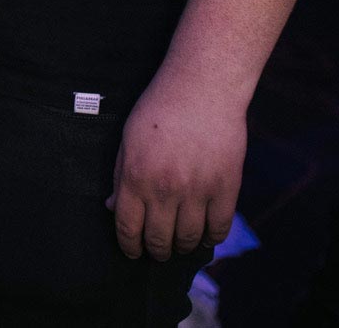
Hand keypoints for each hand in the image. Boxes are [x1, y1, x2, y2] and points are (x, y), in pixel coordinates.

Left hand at [108, 76, 243, 260]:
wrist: (202, 87)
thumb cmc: (159, 109)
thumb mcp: (128, 139)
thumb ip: (119, 176)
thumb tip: (112, 208)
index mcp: (135, 176)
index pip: (128, 227)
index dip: (129, 245)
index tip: (132, 251)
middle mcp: (164, 189)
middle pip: (159, 240)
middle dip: (155, 251)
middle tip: (157, 250)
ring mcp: (197, 190)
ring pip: (189, 239)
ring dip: (183, 247)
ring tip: (180, 244)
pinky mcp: (226, 188)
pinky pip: (219, 228)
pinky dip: (212, 238)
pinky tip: (206, 235)